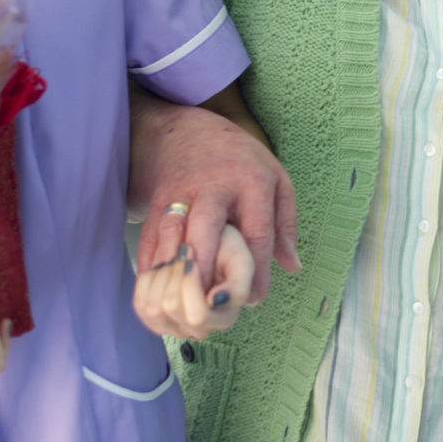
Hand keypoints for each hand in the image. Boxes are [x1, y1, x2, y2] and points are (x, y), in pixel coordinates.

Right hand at [132, 99, 299, 302]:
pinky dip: (151, 271)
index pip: (256, 229)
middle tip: (213, 306)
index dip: (256, 268)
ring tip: (183, 309)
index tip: (255, 299)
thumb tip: (292, 265)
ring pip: (173, 235)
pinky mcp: (154, 205)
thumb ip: (285, 223)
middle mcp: (213, 187)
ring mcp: (179, 194)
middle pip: (207, 226)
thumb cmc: (239, 161)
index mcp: (251, 181)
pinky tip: (154, 298)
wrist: (186, 131)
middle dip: (208, 267)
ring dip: (175, 275)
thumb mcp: (275, 178)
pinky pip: (150, 240)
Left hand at [134, 225, 254, 339]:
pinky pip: (140, 305)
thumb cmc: (226, 252)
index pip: (197, 316)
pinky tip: (161, 269)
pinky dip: (147, 281)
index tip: (192, 260)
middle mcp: (200, 329)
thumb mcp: (241, 261)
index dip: (188, 284)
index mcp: (224, 318)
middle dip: (173, 274)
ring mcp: (175, 328)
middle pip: (171, 308)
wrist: (211, 245)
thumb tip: (213, 302)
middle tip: (183, 254)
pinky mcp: (154, 320)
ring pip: (153, 309)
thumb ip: (238, 285)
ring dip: (160, 276)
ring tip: (174, 261)